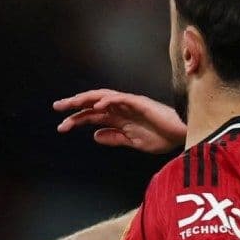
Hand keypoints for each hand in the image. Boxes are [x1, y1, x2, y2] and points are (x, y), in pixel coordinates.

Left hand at [54, 89, 186, 152]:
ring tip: (71, 102)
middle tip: (57, 108)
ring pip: (103, 96)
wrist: (183, 135)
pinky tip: (97, 105)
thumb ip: (115, 138)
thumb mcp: (133, 142)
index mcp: (119, 118)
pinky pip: (121, 98)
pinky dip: (109, 100)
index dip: (77, 120)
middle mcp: (121, 109)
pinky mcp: (140, 103)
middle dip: (75, 105)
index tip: (62, 127)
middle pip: (93, 103)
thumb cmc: (163, 137)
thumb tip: (95, 135)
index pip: (93, 116)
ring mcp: (130, 104)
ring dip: (86, 98)